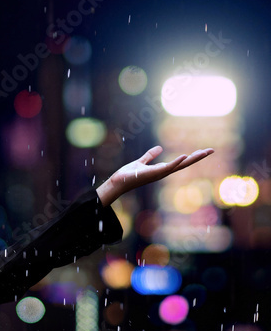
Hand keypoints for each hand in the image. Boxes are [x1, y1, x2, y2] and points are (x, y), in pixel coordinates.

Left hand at [96, 145, 213, 205]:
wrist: (118, 182)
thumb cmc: (128, 174)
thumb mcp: (141, 161)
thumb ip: (150, 155)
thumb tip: (159, 148)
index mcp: (162, 169)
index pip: (181, 161)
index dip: (192, 156)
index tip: (204, 150)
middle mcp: (164, 172)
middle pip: (185, 163)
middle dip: (198, 157)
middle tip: (212, 150)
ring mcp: (160, 173)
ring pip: (180, 165)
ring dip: (192, 158)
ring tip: (204, 151)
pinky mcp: (154, 173)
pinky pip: (167, 167)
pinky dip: (176, 162)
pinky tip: (184, 156)